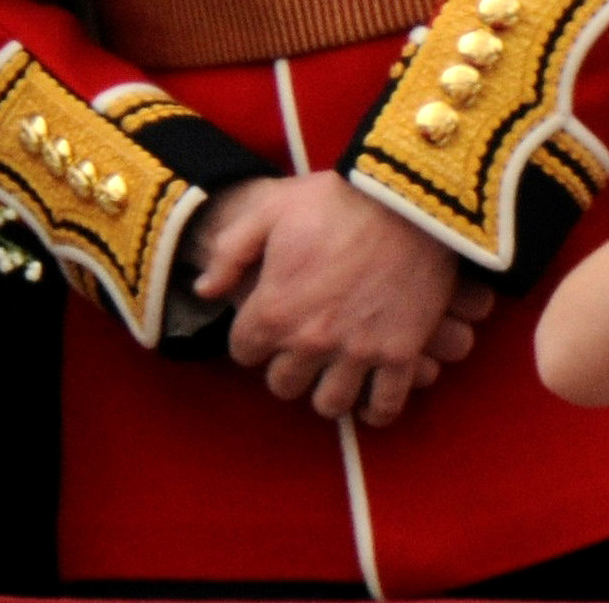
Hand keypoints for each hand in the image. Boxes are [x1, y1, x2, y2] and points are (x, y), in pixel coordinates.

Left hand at [192, 173, 485, 426]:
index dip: (251, 339)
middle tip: (298, 350)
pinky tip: (367, 397)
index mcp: (274, 310)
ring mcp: (358, 352)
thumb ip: (229, 254)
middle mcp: (311, 341)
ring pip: (329, 404)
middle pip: (283, 384)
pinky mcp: (400, 354)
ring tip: (330, 375)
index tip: (266, 326)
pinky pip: (384, 406)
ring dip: (325, 392)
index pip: (244, 352)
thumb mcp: (269, 212)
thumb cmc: (334, 201)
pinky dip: (374, 409)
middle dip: (285, 369)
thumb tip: (203, 290)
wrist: (405, 198)